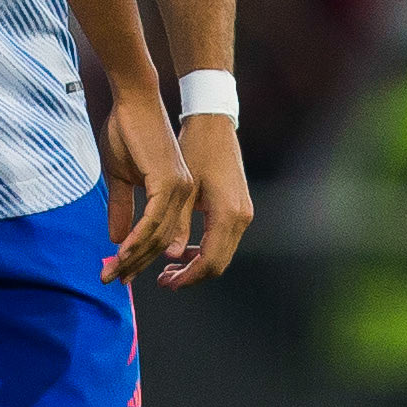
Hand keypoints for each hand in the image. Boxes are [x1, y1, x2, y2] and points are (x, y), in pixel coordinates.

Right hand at [100, 86, 194, 283]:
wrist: (133, 99)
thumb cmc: (127, 130)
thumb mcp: (121, 176)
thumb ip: (122, 207)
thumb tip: (116, 237)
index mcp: (176, 194)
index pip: (160, 236)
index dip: (140, 256)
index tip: (121, 272)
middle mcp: (183, 195)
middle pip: (161, 243)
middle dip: (135, 264)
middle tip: (112, 279)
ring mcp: (179, 189)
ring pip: (157, 236)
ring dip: (133, 257)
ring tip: (113, 271)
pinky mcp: (168, 182)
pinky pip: (152, 221)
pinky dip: (137, 240)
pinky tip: (122, 253)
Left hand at [153, 114, 252, 288]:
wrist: (213, 123)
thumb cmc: (194, 148)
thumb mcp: (182, 187)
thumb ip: (177, 222)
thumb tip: (171, 256)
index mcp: (228, 214)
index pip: (210, 261)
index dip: (187, 277)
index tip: (165, 283)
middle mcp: (241, 217)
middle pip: (218, 263)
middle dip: (191, 275)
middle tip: (163, 281)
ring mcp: (243, 213)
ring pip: (221, 253)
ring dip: (196, 264)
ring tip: (168, 267)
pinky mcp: (239, 207)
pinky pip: (222, 239)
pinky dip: (203, 249)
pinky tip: (182, 248)